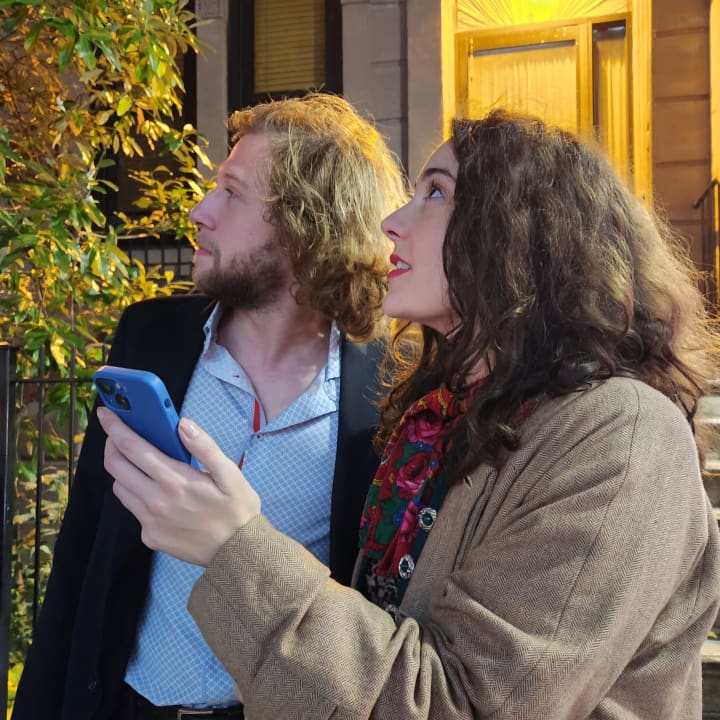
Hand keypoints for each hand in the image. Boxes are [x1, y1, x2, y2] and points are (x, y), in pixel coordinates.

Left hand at [97, 407, 260, 565]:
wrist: (237, 553)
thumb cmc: (237, 510)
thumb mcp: (230, 473)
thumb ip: (205, 447)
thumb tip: (182, 424)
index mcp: (175, 481)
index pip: (133, 447)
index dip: (115, 427)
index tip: (106, 414)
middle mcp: (156, 502)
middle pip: (116, 466)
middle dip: (112, 444)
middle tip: (119, 435)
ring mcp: (149, 522)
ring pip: (119, 488)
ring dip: (122, 470)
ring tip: (139, 463)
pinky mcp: (149, 536)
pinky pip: (133, 509)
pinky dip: (137, 494)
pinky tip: (156, 492)